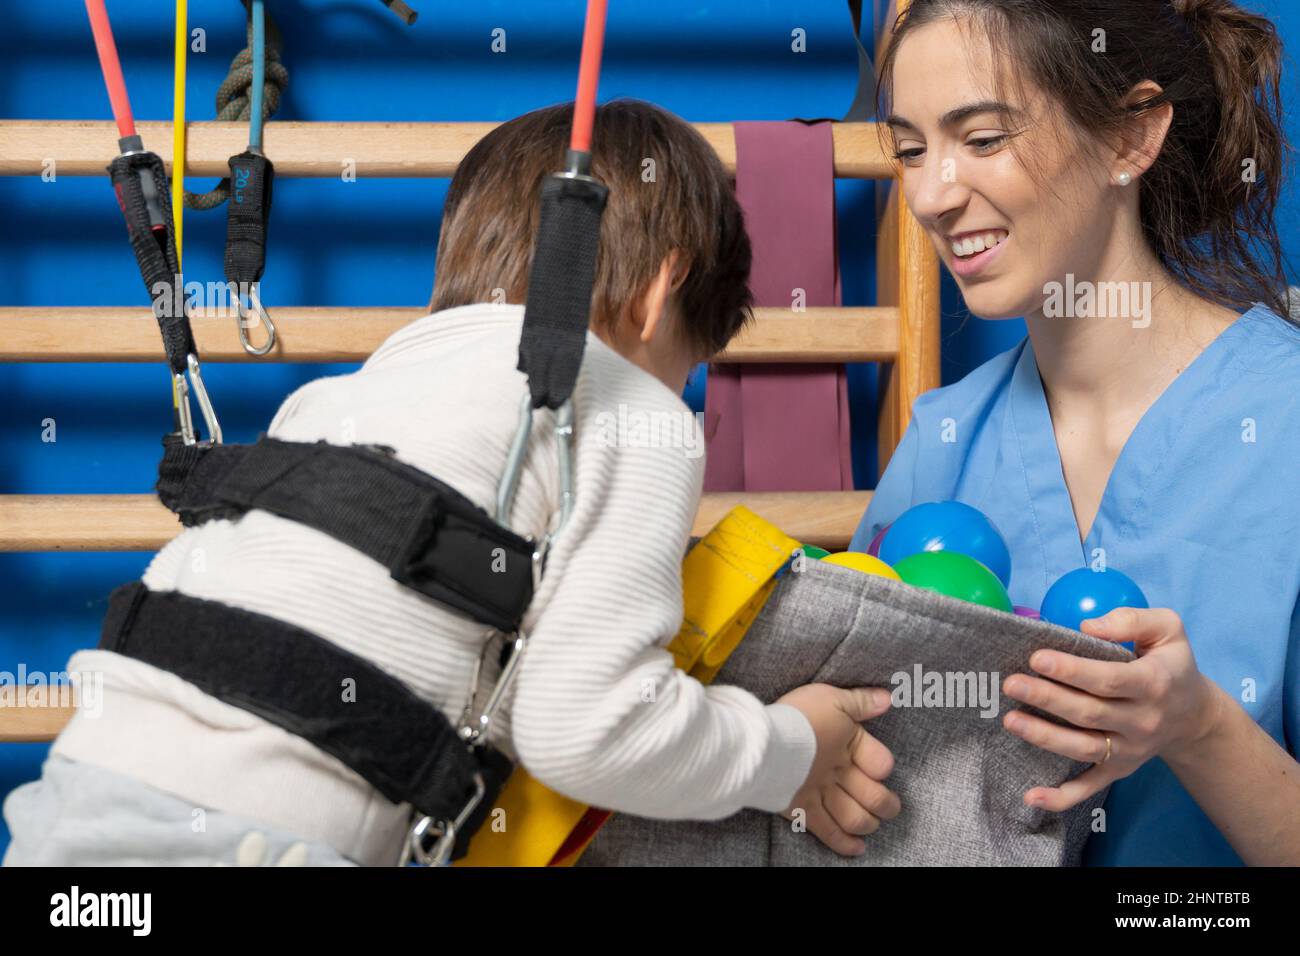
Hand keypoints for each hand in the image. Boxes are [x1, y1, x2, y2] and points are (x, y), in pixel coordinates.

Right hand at [775, 683, 899, 854]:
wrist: (762, 739)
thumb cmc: (797, 715)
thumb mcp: (831, 698)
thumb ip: (860, 701)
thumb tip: (887, 699)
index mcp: (851, 746)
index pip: (882, 763)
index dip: (884, 767)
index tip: (881, 770)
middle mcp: (840, 774)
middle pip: (874, 797)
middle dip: (887, 805)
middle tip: (891, 807)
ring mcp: (822, 795)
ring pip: (855, 818)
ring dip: (868, 825)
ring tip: (872, 825)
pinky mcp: (802, 810)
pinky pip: (829, 833)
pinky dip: (844, 844)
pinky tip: (856, 848)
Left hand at [1001, 606, 1223, 810]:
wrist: (1194, 715)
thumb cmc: (1171, 664)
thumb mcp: (1168, 629)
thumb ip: (1131, 620)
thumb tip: (1087, 627)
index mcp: (1153, 683)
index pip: (1108, 679)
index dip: (1071, 670)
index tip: (1037, 658)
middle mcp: (1142, 721)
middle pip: (1089, 713)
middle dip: (1047, 699)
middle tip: (1011, 684)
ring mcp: (1129, 750)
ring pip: (1083, 748)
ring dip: (1044, 737)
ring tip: (1010, 720)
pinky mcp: (1118, 769)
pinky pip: (1089, 787)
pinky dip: (1060, 796)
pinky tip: (1030, 796)